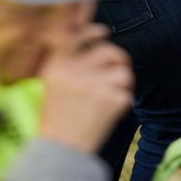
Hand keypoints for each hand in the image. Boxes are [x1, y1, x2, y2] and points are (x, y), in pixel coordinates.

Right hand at [37, 21, 132, 154]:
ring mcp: (94, 84)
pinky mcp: (111, 99)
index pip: (76, 36)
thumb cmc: (58, 115)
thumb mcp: (53, 84)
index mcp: (57, 66)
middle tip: (118, 69)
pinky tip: (108, 112)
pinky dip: (122, 102)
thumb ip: (70, 61)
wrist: (61, 149)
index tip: (104, 32)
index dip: (93, 31)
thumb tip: (95, 36)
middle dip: (118, 59)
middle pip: (109, 50)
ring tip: (109, 96)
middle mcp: (74, 71)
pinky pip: (127, 93)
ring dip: (122, 82)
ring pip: (123, 71)